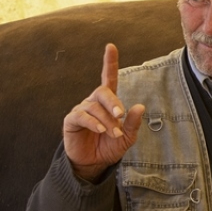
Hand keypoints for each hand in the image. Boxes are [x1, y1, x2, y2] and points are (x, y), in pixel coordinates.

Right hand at [63, 43, 146, 181]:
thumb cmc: (110, 146)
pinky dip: (93, 122)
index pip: (108, 78)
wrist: (94, 163)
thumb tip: (140, 107)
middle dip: (113, 102)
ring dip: (106, 120)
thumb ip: (132, 123)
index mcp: (108, 102)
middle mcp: (93, 102)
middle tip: (120, 115)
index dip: (109, 63)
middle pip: (102, 91)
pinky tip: (101, 129)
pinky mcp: (71, 120)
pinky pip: (82, 116)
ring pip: (94, 107)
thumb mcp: (127, 137)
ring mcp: (81, 110)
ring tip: (113, 133)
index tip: (111, 47)